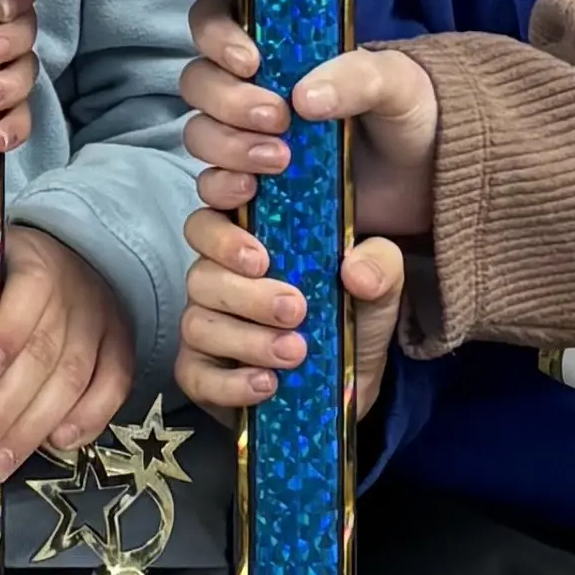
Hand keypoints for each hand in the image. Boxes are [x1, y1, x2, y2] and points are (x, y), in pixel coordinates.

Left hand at [0, 224, 132, 477]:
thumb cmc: (1, 282)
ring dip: (32, 428)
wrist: (71, 260)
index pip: (26, 293)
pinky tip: (57, 444)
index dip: (5, 331)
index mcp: (26, 262)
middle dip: (3, 407)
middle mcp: (71, 291)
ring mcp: (99, 321)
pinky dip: (87, 418)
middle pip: (44, 353)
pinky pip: (112, 387)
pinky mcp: (120, 348)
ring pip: (73, 379)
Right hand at [174, 206, 405, 420]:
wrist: (347, 387)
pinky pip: (195, 375)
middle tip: (295, 306)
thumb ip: (379, 266)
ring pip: (199, 322)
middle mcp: (219, 275)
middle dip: (246, 289)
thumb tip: (355, 272)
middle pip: (202, 268)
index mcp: (251, 237)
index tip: (250, 189)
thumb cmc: (349, 319)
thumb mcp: (379, 287)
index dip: (221, 187)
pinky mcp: (202, 373)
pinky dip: (231, 382)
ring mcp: (206, 324)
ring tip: (296, 352)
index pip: (213, 199)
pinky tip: (267, 383)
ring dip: (248, 339)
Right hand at [176, 0, 437, 239]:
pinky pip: (209, 197)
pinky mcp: (252, 194)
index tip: (250, 61)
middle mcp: (251, 90)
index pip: (215, 21)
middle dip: (228, 101)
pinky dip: (222, 200)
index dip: (216, 34)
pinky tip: (253, 201)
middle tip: (278, 119)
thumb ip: (358, 77)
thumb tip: (305, 98)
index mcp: (277, 47)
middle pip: (199, 82)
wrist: (427, 181)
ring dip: (228, 148)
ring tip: (279, 162)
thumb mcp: (397, 83)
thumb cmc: (409, 113)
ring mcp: (246, 142)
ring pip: (199, 136)